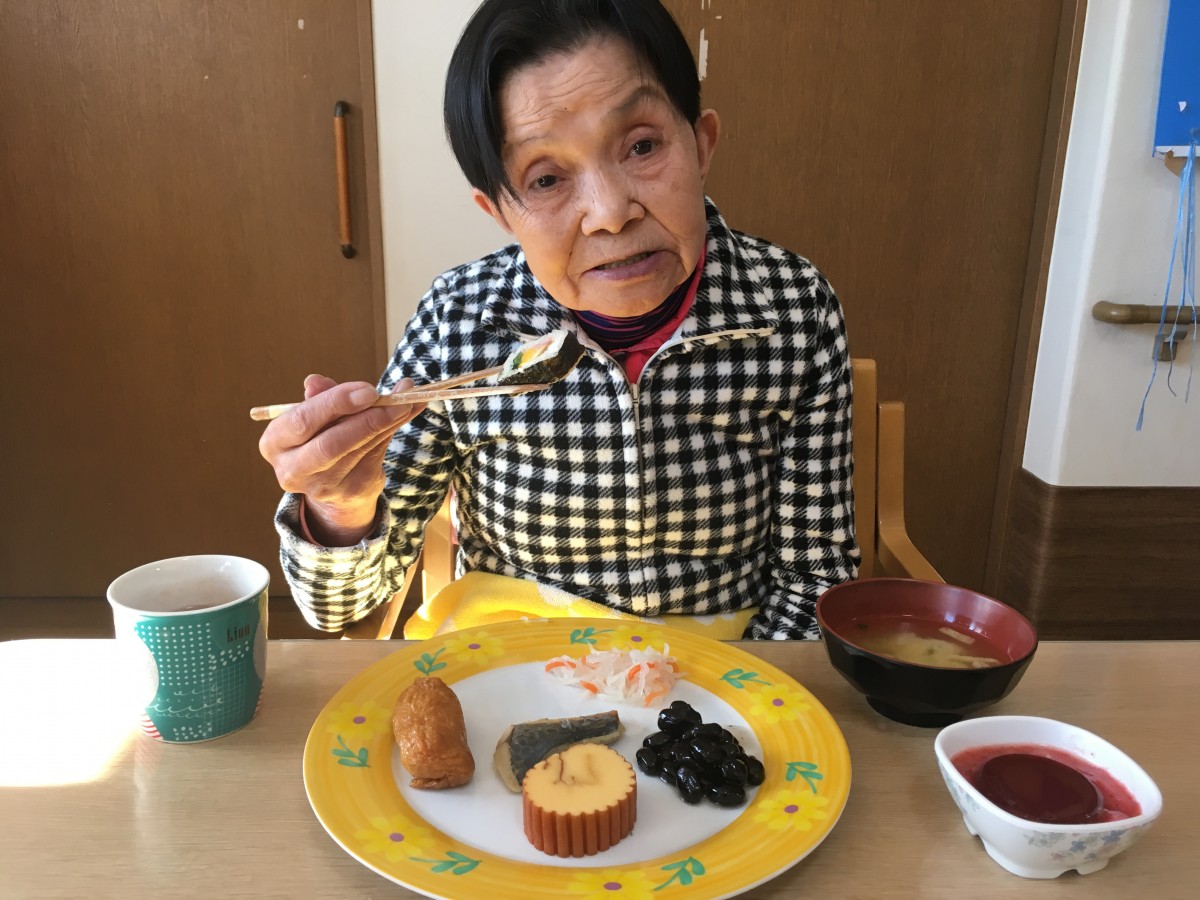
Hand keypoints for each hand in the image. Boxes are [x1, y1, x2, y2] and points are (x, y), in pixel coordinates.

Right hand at [258, 374, 424, 544]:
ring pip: (359, 450)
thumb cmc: (321, 436)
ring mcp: (322, 487)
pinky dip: (393, 431)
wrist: (332, 483)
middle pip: (331, 444)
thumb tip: (315, 380)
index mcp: (275, 443)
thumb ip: (321, 397)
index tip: (368, 390)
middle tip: (395, 400)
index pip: (303, 421)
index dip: (335, 403)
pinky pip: (376, 456)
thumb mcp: (317, 415)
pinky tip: (406, 413)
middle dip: (366, 419)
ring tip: (406, 401)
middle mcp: (292, 470)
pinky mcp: (350, 492)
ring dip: (387, 422)